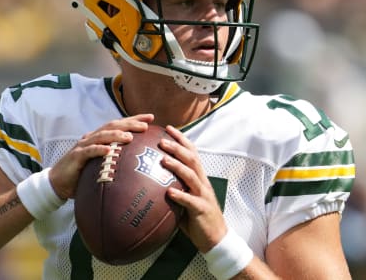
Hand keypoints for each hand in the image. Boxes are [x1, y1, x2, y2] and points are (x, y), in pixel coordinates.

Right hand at [49, 114, 153, 199]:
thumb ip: (114, 163)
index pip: (119, 125)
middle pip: (113, 126)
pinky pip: (88, 151)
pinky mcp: (76, 157)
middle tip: (146, 125)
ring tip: (129, 136)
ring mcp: (83, 146)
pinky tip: (109, 150)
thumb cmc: (82, 175)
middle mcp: (92, 138)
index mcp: (99, 139)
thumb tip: (138, 168)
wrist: (57, 183)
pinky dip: (99, 149)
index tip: (151, 118)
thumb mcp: (100, 166)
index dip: (134, 119)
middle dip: (130, 123)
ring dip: (116, 135)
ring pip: (101, 136)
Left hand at [159, 125, 227, 252]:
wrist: (215, 238)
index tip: (169, 128)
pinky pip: (190, 201)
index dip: (181, 139)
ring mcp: (203, 195)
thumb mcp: (186, 198)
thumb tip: (150, 180)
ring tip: (163, 160)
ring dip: (177, 166)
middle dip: (177, 147)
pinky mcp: (201, 209)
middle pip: (191, 159)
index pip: (192, 152)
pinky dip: (180, 195)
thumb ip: (174, 186)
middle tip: (161, 140)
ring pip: (191, 176)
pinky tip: (169, 192)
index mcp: (199, 177)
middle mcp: (202, 182)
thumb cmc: (196, 217)